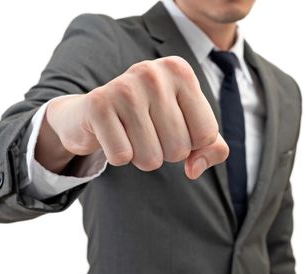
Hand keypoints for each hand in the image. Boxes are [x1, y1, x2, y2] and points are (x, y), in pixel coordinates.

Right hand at [46, 56, 228, 178]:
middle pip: (179, 149)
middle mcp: (153, 72)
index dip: (191, 144)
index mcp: (180, 71)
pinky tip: (113, 135)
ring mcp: (124, 87)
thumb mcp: (188, 127)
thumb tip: (193, 170)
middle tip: (147, 131)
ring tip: (130, 134)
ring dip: (142, 157)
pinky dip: (119, 156)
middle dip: (165, 153)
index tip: (172, 127)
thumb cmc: (149, 119)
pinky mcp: (98, 105)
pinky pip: (122, 156)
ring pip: (150, 158)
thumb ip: (211, 148)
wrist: (93, 112)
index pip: (206, 135)